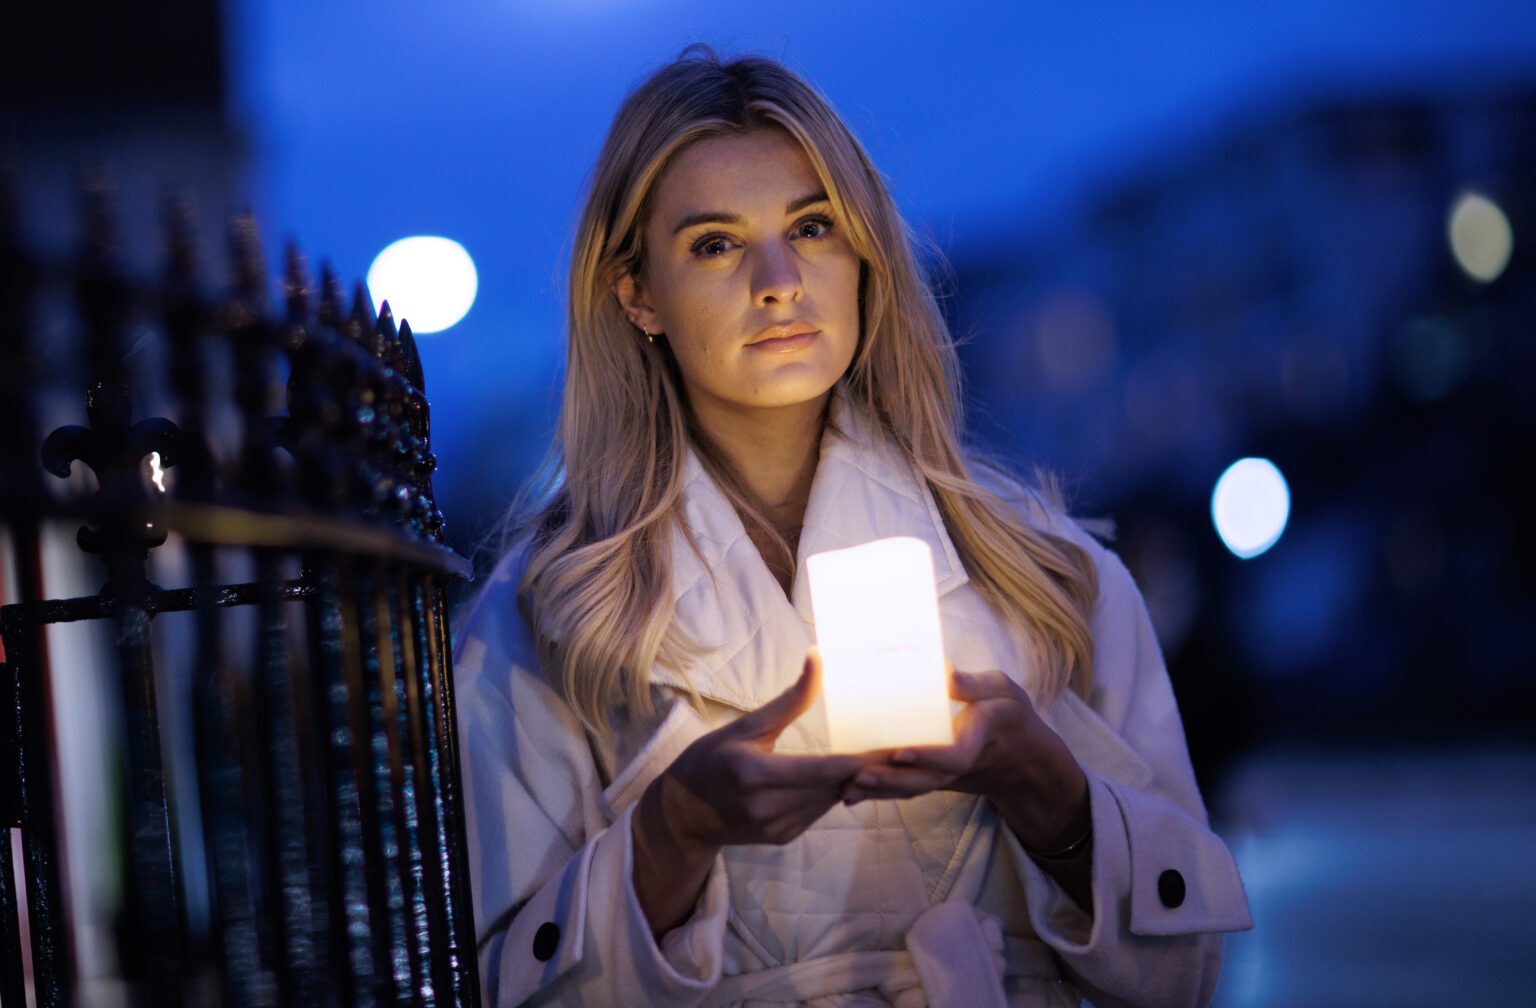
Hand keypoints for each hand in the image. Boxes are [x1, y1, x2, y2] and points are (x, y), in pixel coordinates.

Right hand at [632, 649, 868, 934]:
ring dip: (856, 779)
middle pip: (835, 786)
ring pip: (833, 800)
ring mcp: (779, 829)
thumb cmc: (710, 760)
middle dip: (869, 766)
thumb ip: (788, 700)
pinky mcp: (785, 838)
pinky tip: (851, 773)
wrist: (683, 815)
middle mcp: (769, 808)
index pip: (822, 770)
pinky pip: (821, 810)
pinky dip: (835, 791)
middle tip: (907, 742)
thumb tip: (818, 658)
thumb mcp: (745, 726)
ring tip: (891, 755)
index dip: (863, 760)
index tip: (895, 746)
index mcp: (756, 775)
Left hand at [839, 666, 1088, 854]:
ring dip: (880, 791)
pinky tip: (851, 793)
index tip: (900, 752)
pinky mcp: (933, 780)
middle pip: (922, 782)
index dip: (927, 757)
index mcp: (977, 742)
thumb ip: (973, 685)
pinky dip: (880, 793)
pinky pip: (907, 789)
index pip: (953, 757)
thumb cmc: (1010, 716)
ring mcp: (944, 777)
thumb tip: (943, 670)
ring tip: (847, 789)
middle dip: (890, 781)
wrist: (1021, 757)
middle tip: (857, 776)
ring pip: (911, 790)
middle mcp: (957, 767)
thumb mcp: (1003, 692)